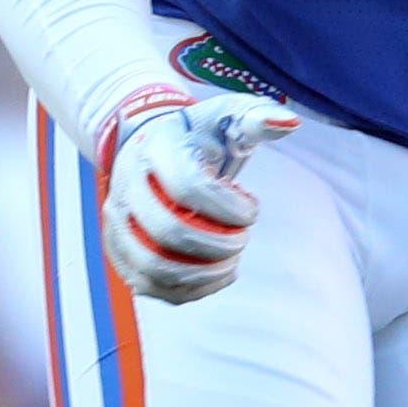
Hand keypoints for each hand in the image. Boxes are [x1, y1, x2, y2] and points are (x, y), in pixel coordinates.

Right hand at [96, 88, 298, 304]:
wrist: (155, 149)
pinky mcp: (120, 252)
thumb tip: (290, 123)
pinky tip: (218, 274)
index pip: (187, 188)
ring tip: (231, 261)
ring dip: (202, 273)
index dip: (228, 209)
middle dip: (217, 245)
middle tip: (243, 239)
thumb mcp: (229, 116)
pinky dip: (189, 290)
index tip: (252, 209)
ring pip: (153, 267)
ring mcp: (118, 222)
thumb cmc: (201, 135)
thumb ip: (259, 117)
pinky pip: (150, 286)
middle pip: (167, 232)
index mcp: (155, 149)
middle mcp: (125, 186)